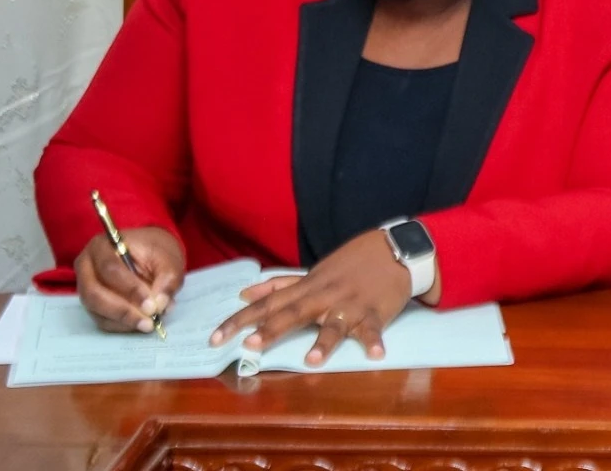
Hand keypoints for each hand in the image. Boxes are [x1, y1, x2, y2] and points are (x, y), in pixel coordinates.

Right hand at [75, 226, 184, 333]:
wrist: (150, 252)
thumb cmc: (156, 251)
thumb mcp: (169, 259)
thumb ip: (168, 279)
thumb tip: (159, 305)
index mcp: (102, 245)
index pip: (110, 269)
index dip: (130, 289)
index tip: (151, 305)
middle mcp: (86, 266)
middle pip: (94, 293)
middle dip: (122, 310)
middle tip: (148, 321)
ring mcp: (85, 286)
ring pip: (95, 309)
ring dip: (122, 320)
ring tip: (147, 324)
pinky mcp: (91, 303)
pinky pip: (100, 319)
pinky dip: (120, 325)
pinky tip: (139, 324)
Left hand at [210, 229, 413, 365]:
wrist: (395, 249)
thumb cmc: (351, 263)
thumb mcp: (313, 272)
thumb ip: (280, 285)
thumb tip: (244, 294)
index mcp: (307, 288)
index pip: (268, 303)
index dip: (241, 319)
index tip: (215, 337)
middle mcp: (324, 296)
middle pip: (294, 313)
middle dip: (273, 329)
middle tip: (251, 345)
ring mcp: (350, 304)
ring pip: (335, 324)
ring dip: (324, 341)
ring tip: (313, 360)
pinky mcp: (375, 311)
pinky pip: (374, 328)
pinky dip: (374, 340)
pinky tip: (375, 354)